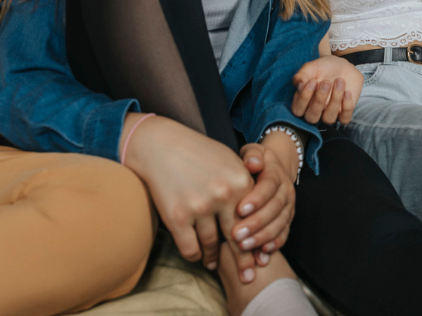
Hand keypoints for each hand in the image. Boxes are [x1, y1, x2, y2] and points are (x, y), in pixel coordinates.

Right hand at [122, 115, 255, 277]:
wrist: (161, 145)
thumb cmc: (198, 153)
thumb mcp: (230, 161)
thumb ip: (247, 184)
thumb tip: (259, 213)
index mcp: (241, 182)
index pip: (255, 221)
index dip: (258, 242)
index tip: (260, 257)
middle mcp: (223, 196)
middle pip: (237, 238)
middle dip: (243, 261)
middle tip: (247, 277)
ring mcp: (200, 207)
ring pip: (211, 245)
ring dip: (212, 257)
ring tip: (214, 262)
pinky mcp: (177, 216)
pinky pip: (190, 248)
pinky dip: (195, 255)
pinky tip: (197, 255)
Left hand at [230, 141, 295, 268]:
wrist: (274, 169)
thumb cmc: (255, 162)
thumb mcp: (253, 152)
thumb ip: (252, 155)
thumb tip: (253, 163)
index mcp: (276, 173)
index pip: (269, 186)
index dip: (256, 199)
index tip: (239, 210)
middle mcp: (286, 191)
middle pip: (275, 208)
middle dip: (256, 223)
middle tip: (236, 235)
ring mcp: (288, 207)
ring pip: (280, 223)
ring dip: (262, 237)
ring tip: (244, 247)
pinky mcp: (287, 219)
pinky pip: (284, 233)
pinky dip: (274, 244)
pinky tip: (262, 254)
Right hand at [292, 55, 363, 123]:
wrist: (342, 66)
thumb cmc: (323, 68)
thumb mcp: (310, 67)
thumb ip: (301, 76)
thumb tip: (299, 86)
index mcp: (303, 102)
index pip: (298, 110)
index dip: (304, 98)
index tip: (313, 81)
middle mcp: (314, 111)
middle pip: (312, 118)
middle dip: (319, 100)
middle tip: (326, 82)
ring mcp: (329, 113)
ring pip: (329, 119)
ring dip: (335, 100)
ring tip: (339, 81)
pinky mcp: (344, 113)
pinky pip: (345, 119)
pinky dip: (347, 106)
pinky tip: (347, 92)